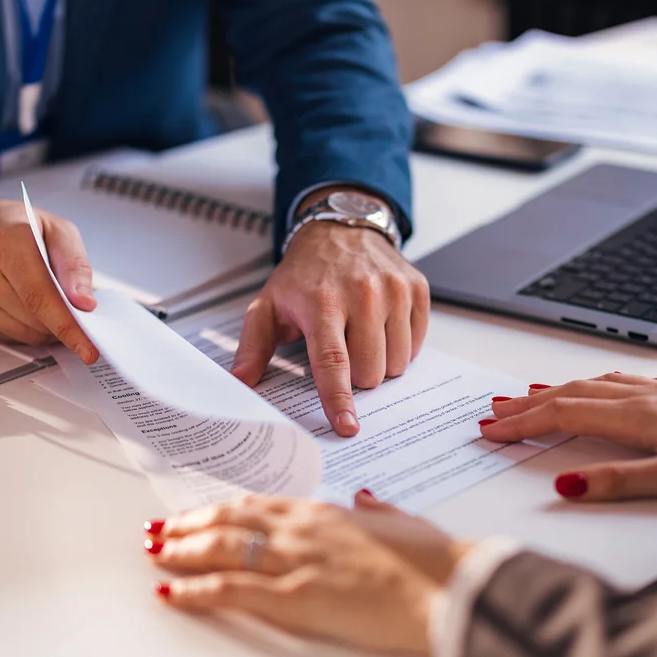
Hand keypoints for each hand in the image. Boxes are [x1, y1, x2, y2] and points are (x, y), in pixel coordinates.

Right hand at [0, 186, 98, 361]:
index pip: (40, 296)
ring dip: (48, 327)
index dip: (67, 325)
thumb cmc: (13, 227)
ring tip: (49, 300)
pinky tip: (27, 305)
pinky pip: (13, 337)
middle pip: (36, 320)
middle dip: (64, 323)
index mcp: (6, 244)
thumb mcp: (56, 229)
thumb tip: (85, 302)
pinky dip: (30, 329)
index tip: (88, 346)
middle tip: (79, 312)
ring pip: (26, 334)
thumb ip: (75, 264)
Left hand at [145, 491, 470, 656]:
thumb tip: (366, 501)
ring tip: (155, 554)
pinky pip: (231, 591)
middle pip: (230, 522)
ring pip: (221, 549)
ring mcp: (295, 562)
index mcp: (326, 513)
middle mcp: (302, 530)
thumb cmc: (435, 563)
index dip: (222, 510)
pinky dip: (196, 590)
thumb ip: (379, 512)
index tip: (200, 514)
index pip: (258, 506)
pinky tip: (172, 592)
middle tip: (160, 531)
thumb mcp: (405, 524)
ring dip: (181, 551)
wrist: (449, 590)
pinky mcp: (295, 598)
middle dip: (189, 526)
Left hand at [230, 189, 429, 437]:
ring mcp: (394, 290)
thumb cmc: (304, 274)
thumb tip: (239, 382)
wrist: (341, 229)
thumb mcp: (268, 305)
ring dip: (379, 362)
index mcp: (322, 302)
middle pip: (370, 371)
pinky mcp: (416, 288)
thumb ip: (253, 346)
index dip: (339, 398)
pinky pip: (416, 343)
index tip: (347, 426)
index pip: (333, 361)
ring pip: (397, 363)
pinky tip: (381, 325)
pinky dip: (399, 344)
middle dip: (356, 376)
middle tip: (342, 351)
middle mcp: (363, 294)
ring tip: (360, 336)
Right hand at [481, 373, 656, 500]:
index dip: (525, 422)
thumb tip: (565, 485)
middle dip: (528, 403)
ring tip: (526, 396)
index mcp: (640, 415)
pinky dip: (593, 385)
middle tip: (491, 412)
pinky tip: (595, 386)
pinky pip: (623, 380)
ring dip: (556, 390)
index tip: (491, 430)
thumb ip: (620, 483)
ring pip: (596, 382)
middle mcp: (649, 396)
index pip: (566, 415)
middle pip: (573, 393)